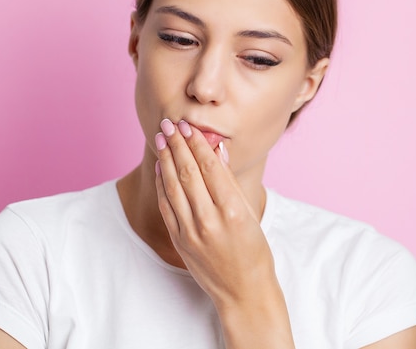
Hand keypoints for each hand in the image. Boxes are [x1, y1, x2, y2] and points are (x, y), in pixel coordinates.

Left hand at [153, 118, 275, 307]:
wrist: (244, 291)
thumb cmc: (255, 251)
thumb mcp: (250, 214)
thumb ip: (231, 182)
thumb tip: (218, 150)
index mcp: (233, 211)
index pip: (210, 167)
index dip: (197, 143)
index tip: (189, 126)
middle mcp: (210, 220)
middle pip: (188, 172)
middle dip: (177, 144)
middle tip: (169, 124)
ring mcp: (192, 232)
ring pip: (174, 187)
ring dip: (166, 159)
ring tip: (161, 138)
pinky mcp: (180, 242)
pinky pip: (167, 207)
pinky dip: (162, 184)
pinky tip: (160, 167)